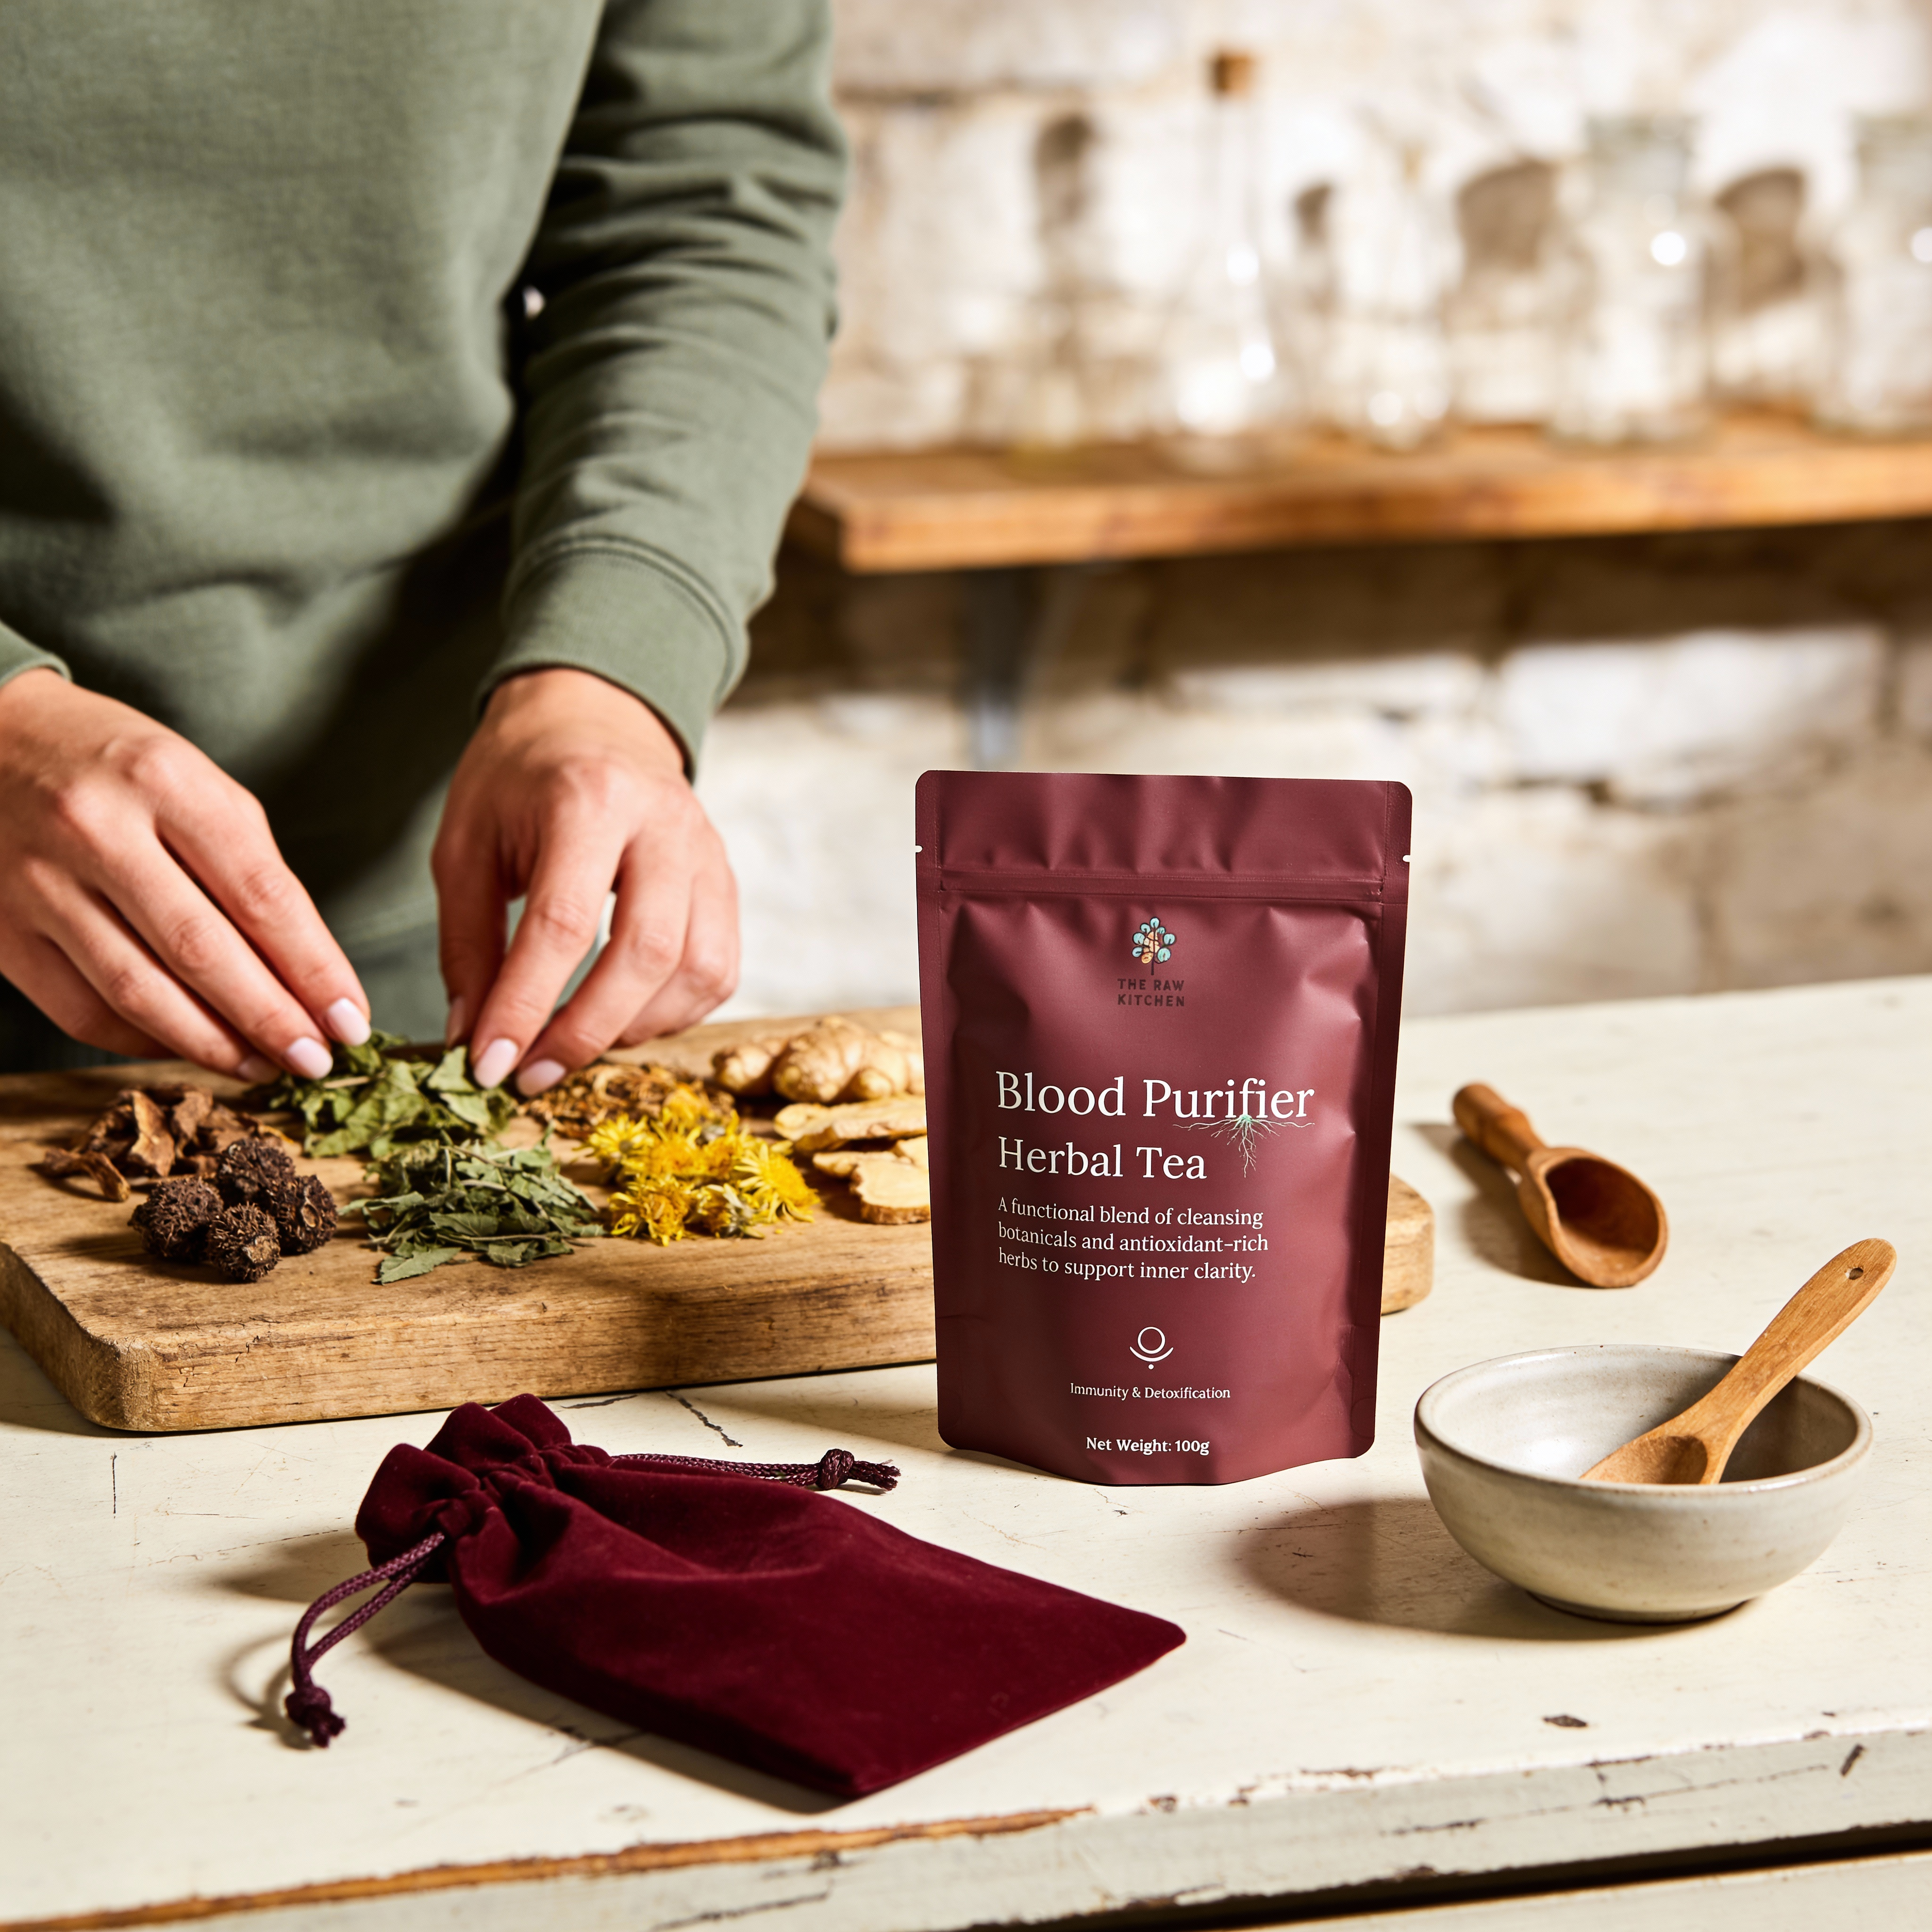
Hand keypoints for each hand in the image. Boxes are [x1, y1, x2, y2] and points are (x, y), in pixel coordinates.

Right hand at [0, 669, 370, 1074]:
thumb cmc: (113, 765)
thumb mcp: (195, 783)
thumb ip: (250, 869)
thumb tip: (307, 972)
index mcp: (164, 782)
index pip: (261, 895)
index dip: (315, 969)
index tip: (352, 1019)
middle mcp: (96, 830)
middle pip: (202, 952)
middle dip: (270, 1019)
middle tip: (316, 1062)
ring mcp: (38, 883)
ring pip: (141, 993)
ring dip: (213, 1044)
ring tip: (264, 1067)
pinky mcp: (1, 931)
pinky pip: (84, 1010)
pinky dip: (145, 1041)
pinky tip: (190, 1047)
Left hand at [433, 668, 738, 1094]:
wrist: (593, 713)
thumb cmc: (519, 777)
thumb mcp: (465, 845)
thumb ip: (469, 944)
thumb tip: (473, 1041)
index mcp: (589, 799)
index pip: (564, 924)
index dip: (526, 1006)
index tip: (487, 1065)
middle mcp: (664, 825)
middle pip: (645, 954)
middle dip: (584, 1032)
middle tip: (530, 1074)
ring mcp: (708, 853)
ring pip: (698, 970)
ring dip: (635, 1028)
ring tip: (575, 1046)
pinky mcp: (727, 880)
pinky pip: (720, 968)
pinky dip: (675, 1012)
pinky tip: (624, 1019)